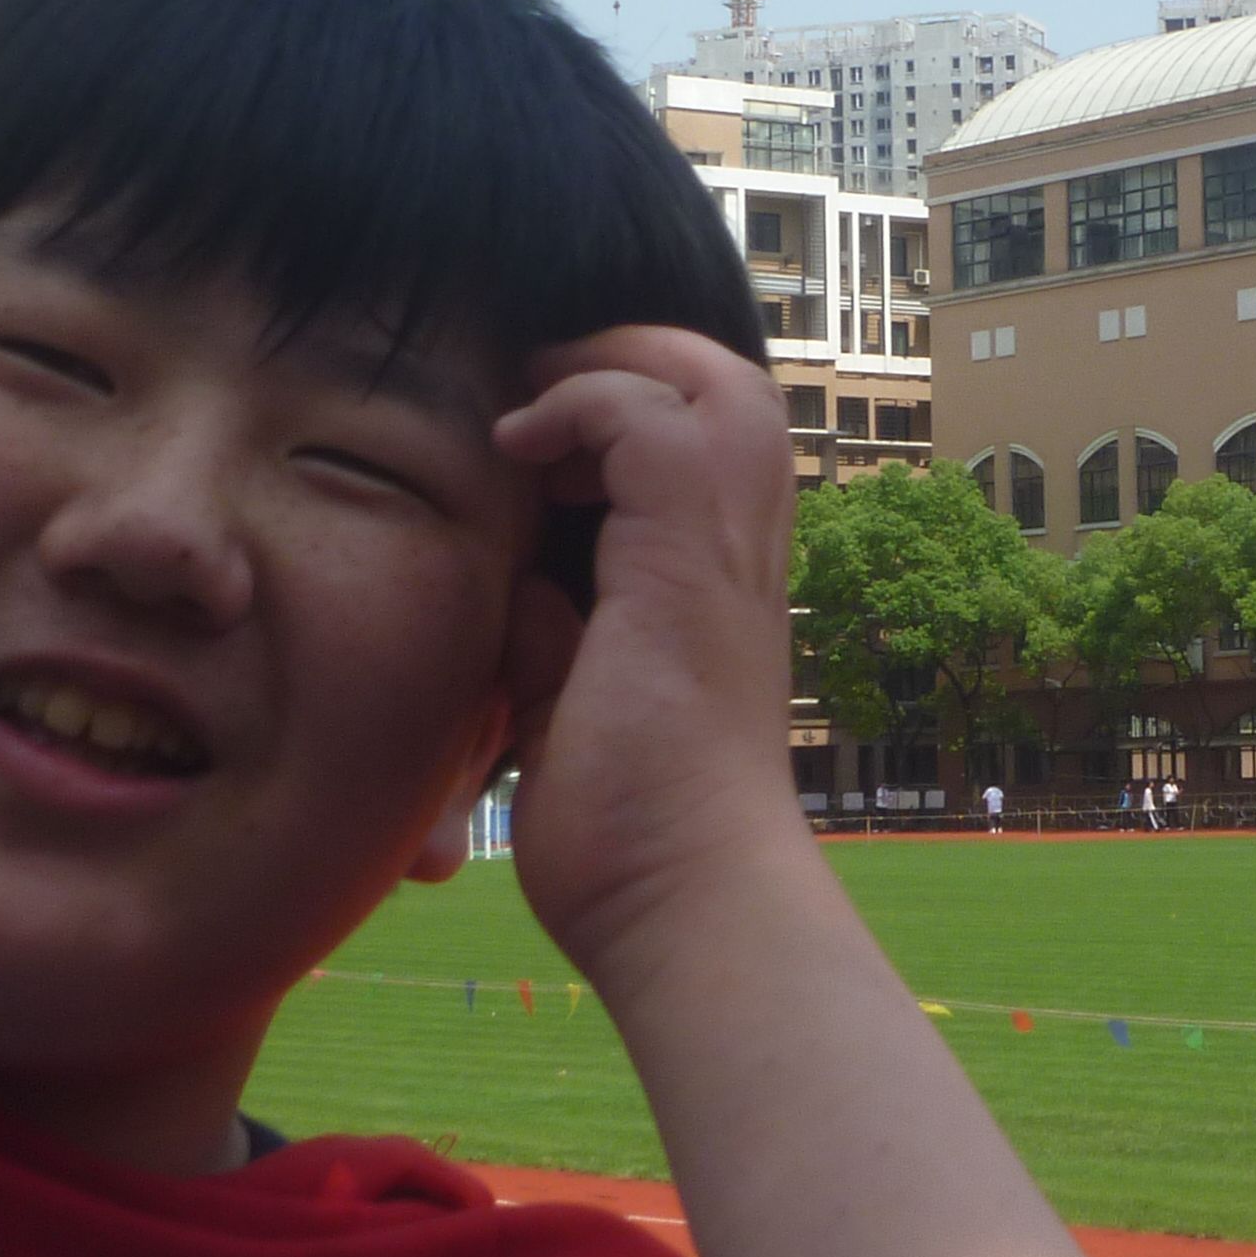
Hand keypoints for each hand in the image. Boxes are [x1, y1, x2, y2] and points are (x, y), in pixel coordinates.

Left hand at [490, 328, 815, 988]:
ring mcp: (724, 553)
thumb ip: (552, 638)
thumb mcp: (571, 711)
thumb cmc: (631, 839)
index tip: (536, 440)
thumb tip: (518, 584)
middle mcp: (738, 555)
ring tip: (534, 407)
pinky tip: (519, 451)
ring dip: (615, 368)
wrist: (685, 900)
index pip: (699, 442)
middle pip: (724, 384)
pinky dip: (583, 407)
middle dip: (629, 355)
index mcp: (713, 588)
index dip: (627, 405)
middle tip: (538, 384)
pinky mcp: (683, 563)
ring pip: (708, 379)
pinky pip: (648, 421)